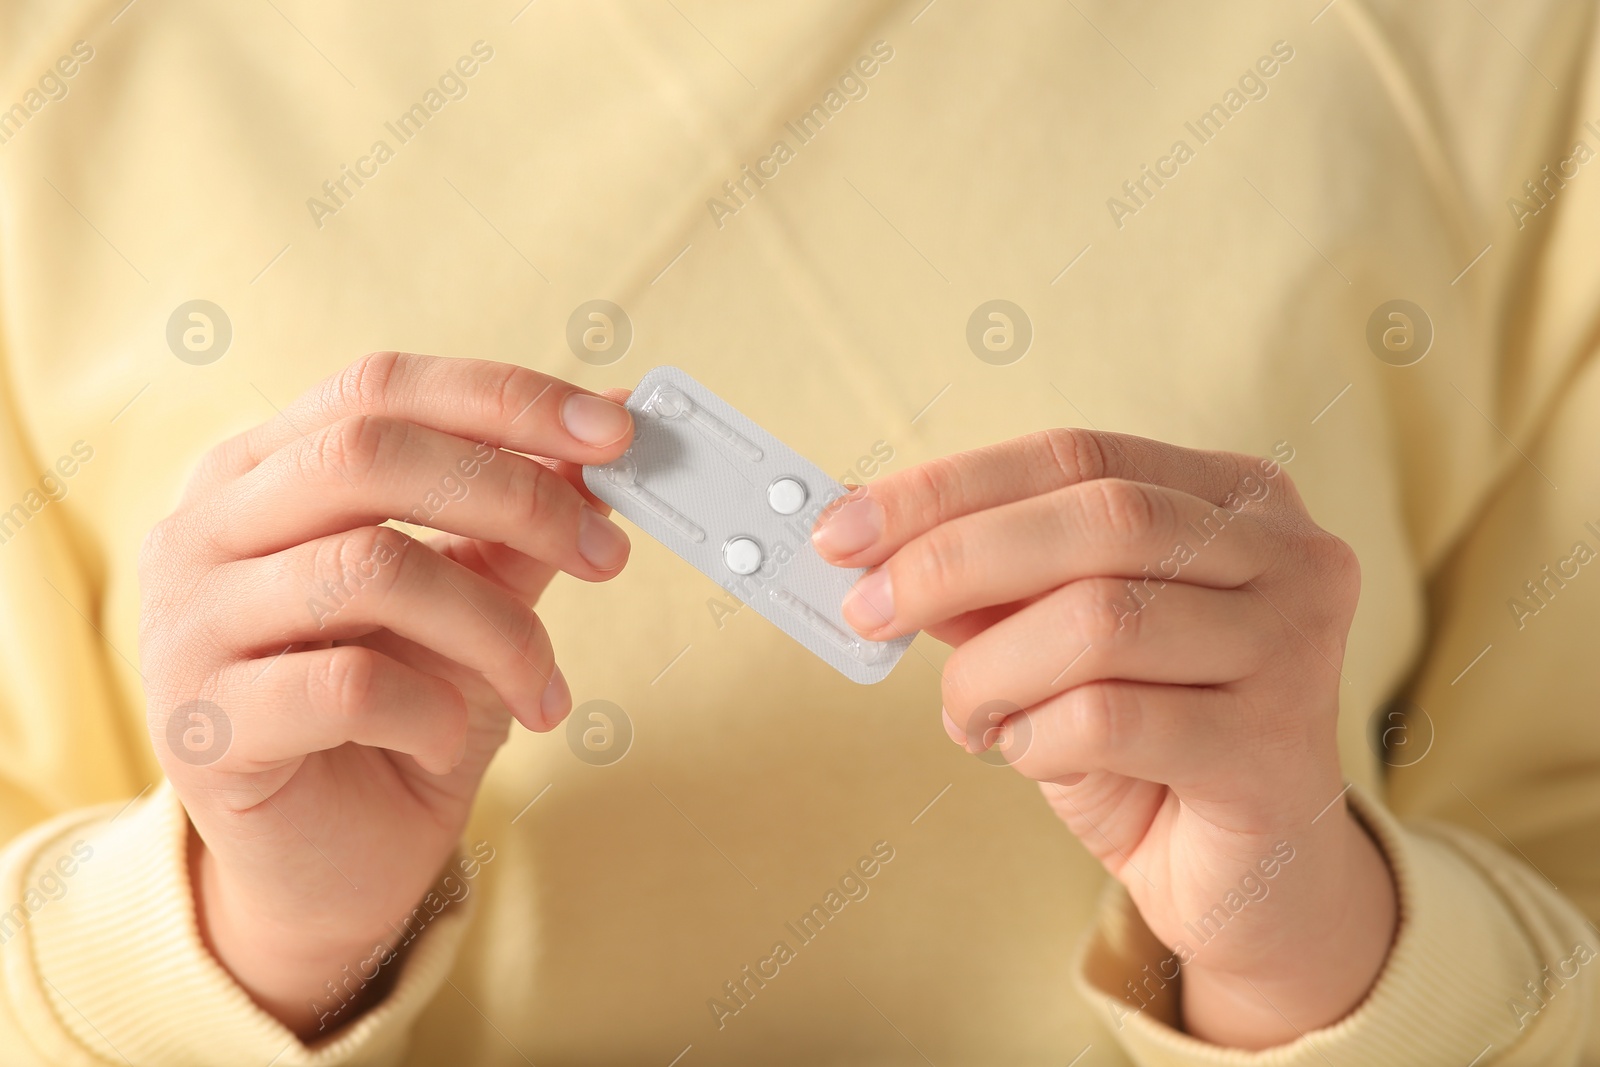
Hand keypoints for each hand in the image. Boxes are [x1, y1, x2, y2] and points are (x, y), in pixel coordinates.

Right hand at [139, 352, 633, 1036]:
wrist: (326, 869)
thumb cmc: (399, 717)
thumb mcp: (472, 602)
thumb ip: (518, 520)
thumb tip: (609, 426)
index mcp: (263, 471)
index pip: (380, 387)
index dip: (504, 399)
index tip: (616, 430)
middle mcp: (206, 529)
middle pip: (367, 452)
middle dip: (516, 494)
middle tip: (609, 555)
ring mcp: (189, 624)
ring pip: (368, 567)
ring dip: (496, 629)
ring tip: (542, 689)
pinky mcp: (203, 725)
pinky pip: (348, 685)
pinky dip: (433, 710)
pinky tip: (449, 741)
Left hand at [812, 428, 1395, 1048]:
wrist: (1251, 876)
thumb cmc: (1148, 740)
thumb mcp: (1053, 642)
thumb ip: (987, 586)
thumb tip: (866, 541)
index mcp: (1234, 495)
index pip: (1074, 456)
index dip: (946, 487)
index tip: (841, 525)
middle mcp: (1287, 554)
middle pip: (1097, 518)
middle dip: (951, 559)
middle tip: (866, 609)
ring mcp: (1294, 647)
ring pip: (1100, 620)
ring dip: (989, 670)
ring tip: (968, 713)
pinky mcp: (1272, 748)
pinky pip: (1111, 719)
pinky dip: (1033, 736)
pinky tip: (1025, 752)